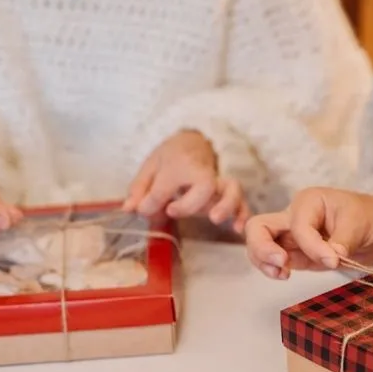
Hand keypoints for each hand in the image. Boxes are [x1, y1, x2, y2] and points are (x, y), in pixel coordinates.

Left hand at [123, 130, 249, 231]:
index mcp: (178, 163)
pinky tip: (238, 229)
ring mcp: (218, 183)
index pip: (166, 185)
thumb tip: (130, 209)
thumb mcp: (150, 167)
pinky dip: (242, 214)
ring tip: (215, 219)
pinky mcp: (228, 192)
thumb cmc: (171, 158)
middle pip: (204, 185)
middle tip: (172, 211)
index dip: (152, 201)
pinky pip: (242, 201)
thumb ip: (140, 189)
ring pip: (231, 189)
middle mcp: (202, 172)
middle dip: (189, 203)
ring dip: (225, 205)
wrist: (194, 141)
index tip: (142, 209)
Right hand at [245, 187, 372, 278]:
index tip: (334, 260)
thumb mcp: (361, 223)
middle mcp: (293, 216)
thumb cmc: (370, 216)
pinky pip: (273, 260)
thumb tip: (330, 257)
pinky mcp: (296, 253)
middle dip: (262, 247)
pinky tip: (284, 275)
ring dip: (263, 260)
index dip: (312, 246)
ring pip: (259, 245)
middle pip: (259, 227)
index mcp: (309, 201)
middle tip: (282, 264)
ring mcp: (291, 236)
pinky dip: (271, 269)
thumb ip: (343, 239)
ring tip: (282, 274)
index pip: (298, 226)